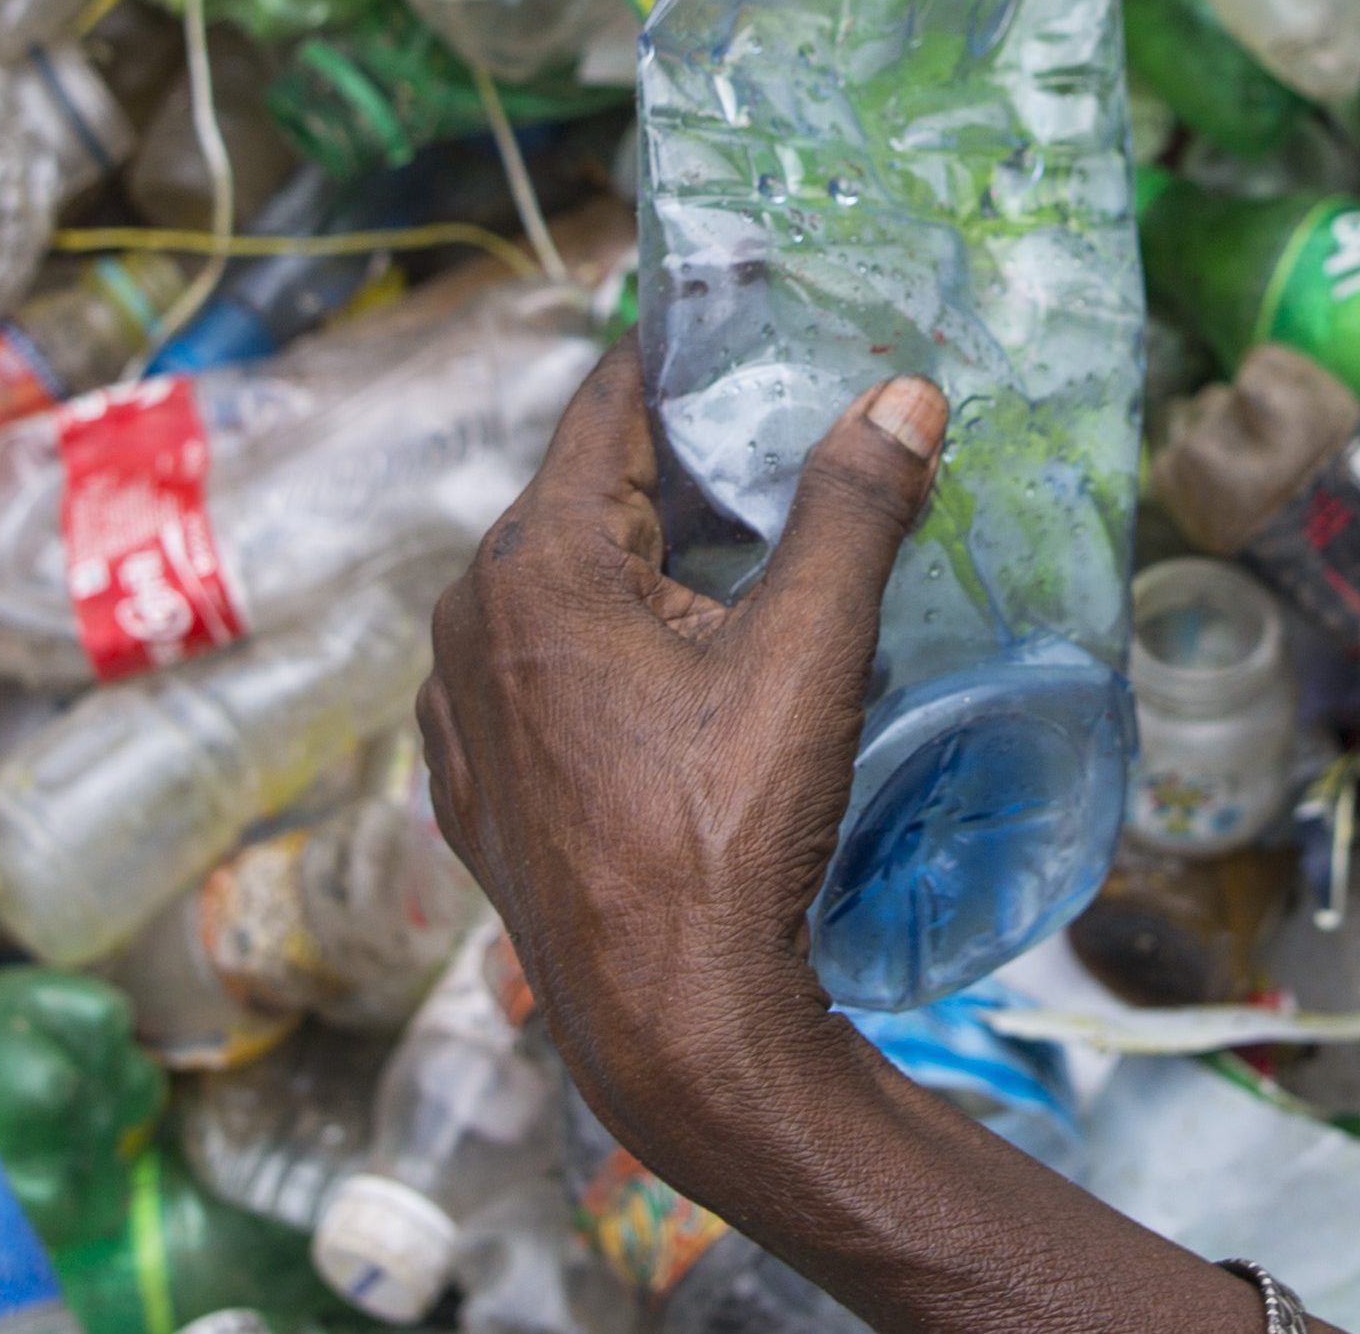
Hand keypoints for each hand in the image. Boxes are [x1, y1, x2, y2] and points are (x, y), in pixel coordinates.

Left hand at [419, 346, 947, 1112]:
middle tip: (787, 459)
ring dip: (647, 573)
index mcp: (531, 566)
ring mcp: (458, 714)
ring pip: (561, 594)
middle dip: (683, 475)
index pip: (607, 408)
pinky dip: (607, 658)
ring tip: (751, 576)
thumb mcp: (808, 657)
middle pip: (585, 499)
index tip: (751, 333)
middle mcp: (467, 623)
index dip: (683, 362)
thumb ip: (852, 512)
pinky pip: (541, 679)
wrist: (670, 1026)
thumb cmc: (729, 836)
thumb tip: (901, 398)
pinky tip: (684, 687)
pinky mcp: (473, 789)